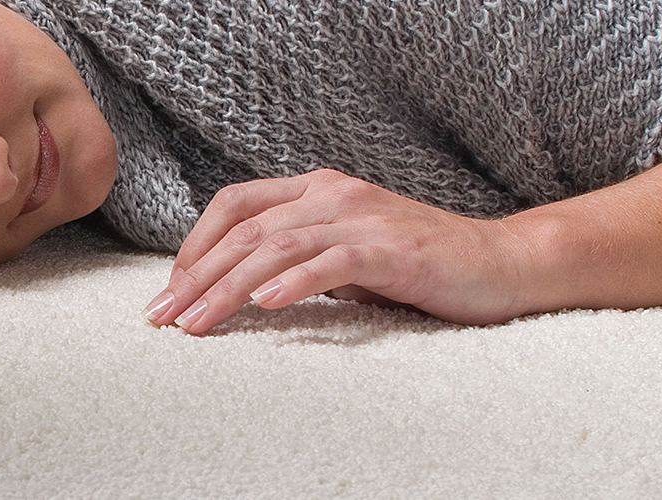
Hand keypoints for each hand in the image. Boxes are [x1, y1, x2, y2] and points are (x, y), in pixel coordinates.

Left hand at [143, 169, 535, 333]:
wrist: (498, 264)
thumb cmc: (414, 264)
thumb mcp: (340, 251)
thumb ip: (294, 254)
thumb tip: (235, 284)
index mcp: (314, 188)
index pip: (235, 205)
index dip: (194, 245)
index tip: (169, 290)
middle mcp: (332, 195)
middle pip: (245, 230)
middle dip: (196, 276)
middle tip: (164, 317)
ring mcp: (362, 219)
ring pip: (275, 248)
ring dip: (228, 289)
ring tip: (198, 323)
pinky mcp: (391, 250)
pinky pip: (331, 264)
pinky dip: (294, 283)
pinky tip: (266, 306)